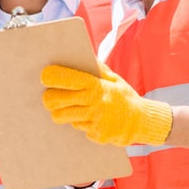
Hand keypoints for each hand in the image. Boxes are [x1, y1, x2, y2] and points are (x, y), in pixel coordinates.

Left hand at [41, 62, 172, 145]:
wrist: (143, 121)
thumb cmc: (125, 97)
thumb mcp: (114, 79)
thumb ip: (97, 69)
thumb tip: (81, 54)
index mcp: (97, 85)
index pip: (67, 78)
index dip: (51, 77)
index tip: (44, 77)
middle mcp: (94, 102)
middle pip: (55, 100)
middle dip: (48, 98)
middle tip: (48, 98)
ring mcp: (94, 120)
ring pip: (61, 116)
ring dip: (60, 113)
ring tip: (66, 109)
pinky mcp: (96, 134)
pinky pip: (77, 127)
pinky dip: (80, 124)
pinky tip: (91, 120)